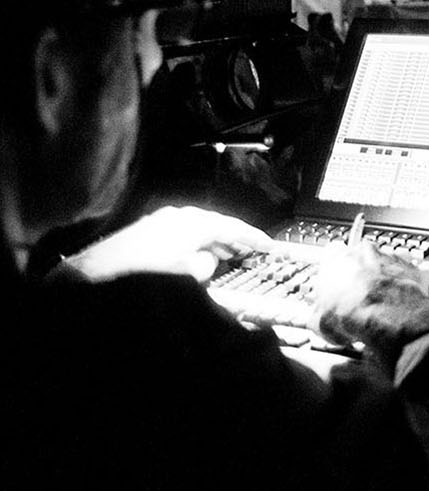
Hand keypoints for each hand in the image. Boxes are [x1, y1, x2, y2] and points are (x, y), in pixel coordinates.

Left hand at [68, 205, 271, 282]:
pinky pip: (182, 233)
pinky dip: (195, 244)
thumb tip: (207, 261)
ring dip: (213, 242)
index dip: (253, 237)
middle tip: (249, 250)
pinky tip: (195, 257)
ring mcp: (163, 220)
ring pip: (198, 229)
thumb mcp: (189, 274)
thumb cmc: (146, 273)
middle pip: (216, 225)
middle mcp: (181, 216)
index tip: (268, 244)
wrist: (99, 273)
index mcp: (195, 223)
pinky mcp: (149, 229)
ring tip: (225, 256)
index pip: (234, 227)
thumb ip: (207, 264)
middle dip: (233, 239)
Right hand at [312, 242, 428, 358]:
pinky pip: (427, 277)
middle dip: (366, 273)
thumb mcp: (318, 321)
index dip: (334, 269)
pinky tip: (422, 301)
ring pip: (397, 262)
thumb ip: (319, 316)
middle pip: (367, 256)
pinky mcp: (419, 273)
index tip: (334, 283)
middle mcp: (369, 253)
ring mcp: (396, 260)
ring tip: (391, 301)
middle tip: (362, 297)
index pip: (332, 252)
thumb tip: (319, 323)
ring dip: (394, 278)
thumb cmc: (349, 313)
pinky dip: (427, 287)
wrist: (383, 315)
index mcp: (339, 259)